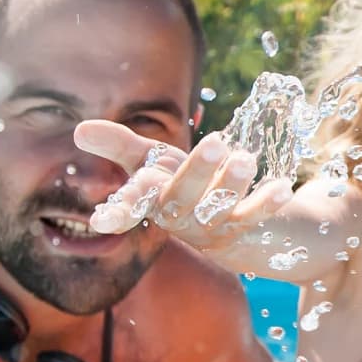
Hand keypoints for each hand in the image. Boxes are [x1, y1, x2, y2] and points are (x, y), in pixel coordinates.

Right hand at [74, 120, 296, 245]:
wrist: (235, 227)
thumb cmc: (184, 184)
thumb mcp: (152, 162)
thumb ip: (120, 146)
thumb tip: (79, 130)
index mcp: (154, 200)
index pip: (132, 206)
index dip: (118, 211)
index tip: (100, 220)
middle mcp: (180, 218)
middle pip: (182, 199)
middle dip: (196, 172)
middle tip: (214, 142)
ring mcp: (212, 227)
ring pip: (219, 208)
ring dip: (232, 183)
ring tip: (247, 157)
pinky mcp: (244, 230)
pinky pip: (254, 219)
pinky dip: (267, 204)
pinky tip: (283, 186)